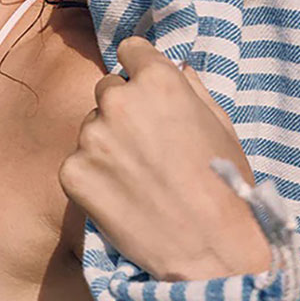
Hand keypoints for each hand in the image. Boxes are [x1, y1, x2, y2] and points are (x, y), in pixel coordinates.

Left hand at [57, 37, 271, 280]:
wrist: (211, 249)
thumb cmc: (226, 186)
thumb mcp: (221, 127)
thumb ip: (193, 90)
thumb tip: (176, 69)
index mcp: (159, 81)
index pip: (130, 51)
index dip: (138, 69)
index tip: (142, 88)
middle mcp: (119, 102)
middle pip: (107, 90)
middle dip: (122, 111)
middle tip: (146, 147)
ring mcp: (92, 138)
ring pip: (91, 129)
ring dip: (106, 145)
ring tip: (138, 179)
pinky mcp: (73, 173)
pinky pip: (77, 164)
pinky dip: (93, 179)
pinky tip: (121, 199)